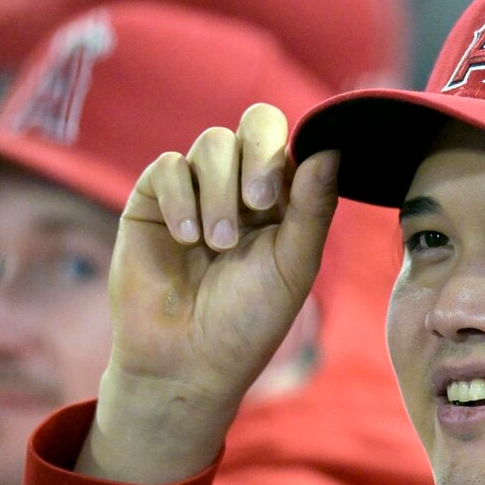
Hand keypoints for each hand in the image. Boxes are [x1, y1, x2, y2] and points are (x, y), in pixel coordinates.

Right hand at [77, 104, 339, 484]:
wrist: (186, 360)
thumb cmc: (247, 320)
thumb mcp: (293, 265)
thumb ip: (313, 207)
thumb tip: (332, 147)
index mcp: (282, 199)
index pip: (291, 142)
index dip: (287, 154)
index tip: (278, 198)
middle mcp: (240, 186)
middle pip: (254, 124)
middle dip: (258, 157)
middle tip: (257, 204)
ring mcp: (195, 190)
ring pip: (212, 143)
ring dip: (219, 192)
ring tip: (216, 244)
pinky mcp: (152, 200)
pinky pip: (168, 167)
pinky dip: (181, 198)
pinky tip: (186, 238)